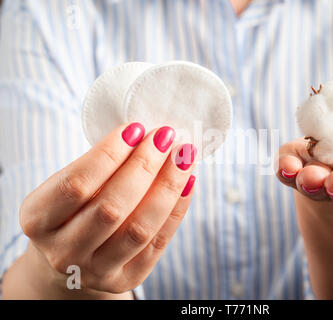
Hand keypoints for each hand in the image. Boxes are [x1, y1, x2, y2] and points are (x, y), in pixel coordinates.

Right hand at [11, 123, 196, 297]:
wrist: (70, 258)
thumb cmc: (72, 210)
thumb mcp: (67, 186)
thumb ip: (98, 166)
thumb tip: (146, 135)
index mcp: (38, 219)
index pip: (76, 184)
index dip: (109, 154)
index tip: (136, 129)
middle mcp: (63, 251)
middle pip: (111, 207)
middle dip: (144, 166)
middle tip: (165, 136)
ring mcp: (95, 271)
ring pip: (139, 228)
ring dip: (167, 187)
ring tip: (183, 155)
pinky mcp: (126, 279)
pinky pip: (158, 242)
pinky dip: (177, 209)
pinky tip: (187, 181)